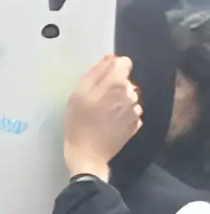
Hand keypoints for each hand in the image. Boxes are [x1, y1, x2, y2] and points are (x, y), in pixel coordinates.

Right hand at [63, 53, 140, 180]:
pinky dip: (122, 115)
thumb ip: (95, 72)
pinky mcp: (136, 124)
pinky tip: (109, 124)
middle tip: (96, 103)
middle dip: (113, 87)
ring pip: (128, 96)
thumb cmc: (78, 125)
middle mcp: (130, 93)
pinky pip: (131, 111)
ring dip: (118, 102)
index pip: (124, 62)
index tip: (99, 82)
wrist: (88, 156)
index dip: (111, 69)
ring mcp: (135, 109)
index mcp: (116, 83)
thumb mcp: (77, 95)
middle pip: (125, 80)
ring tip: (102, 115)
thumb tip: (109, 58)